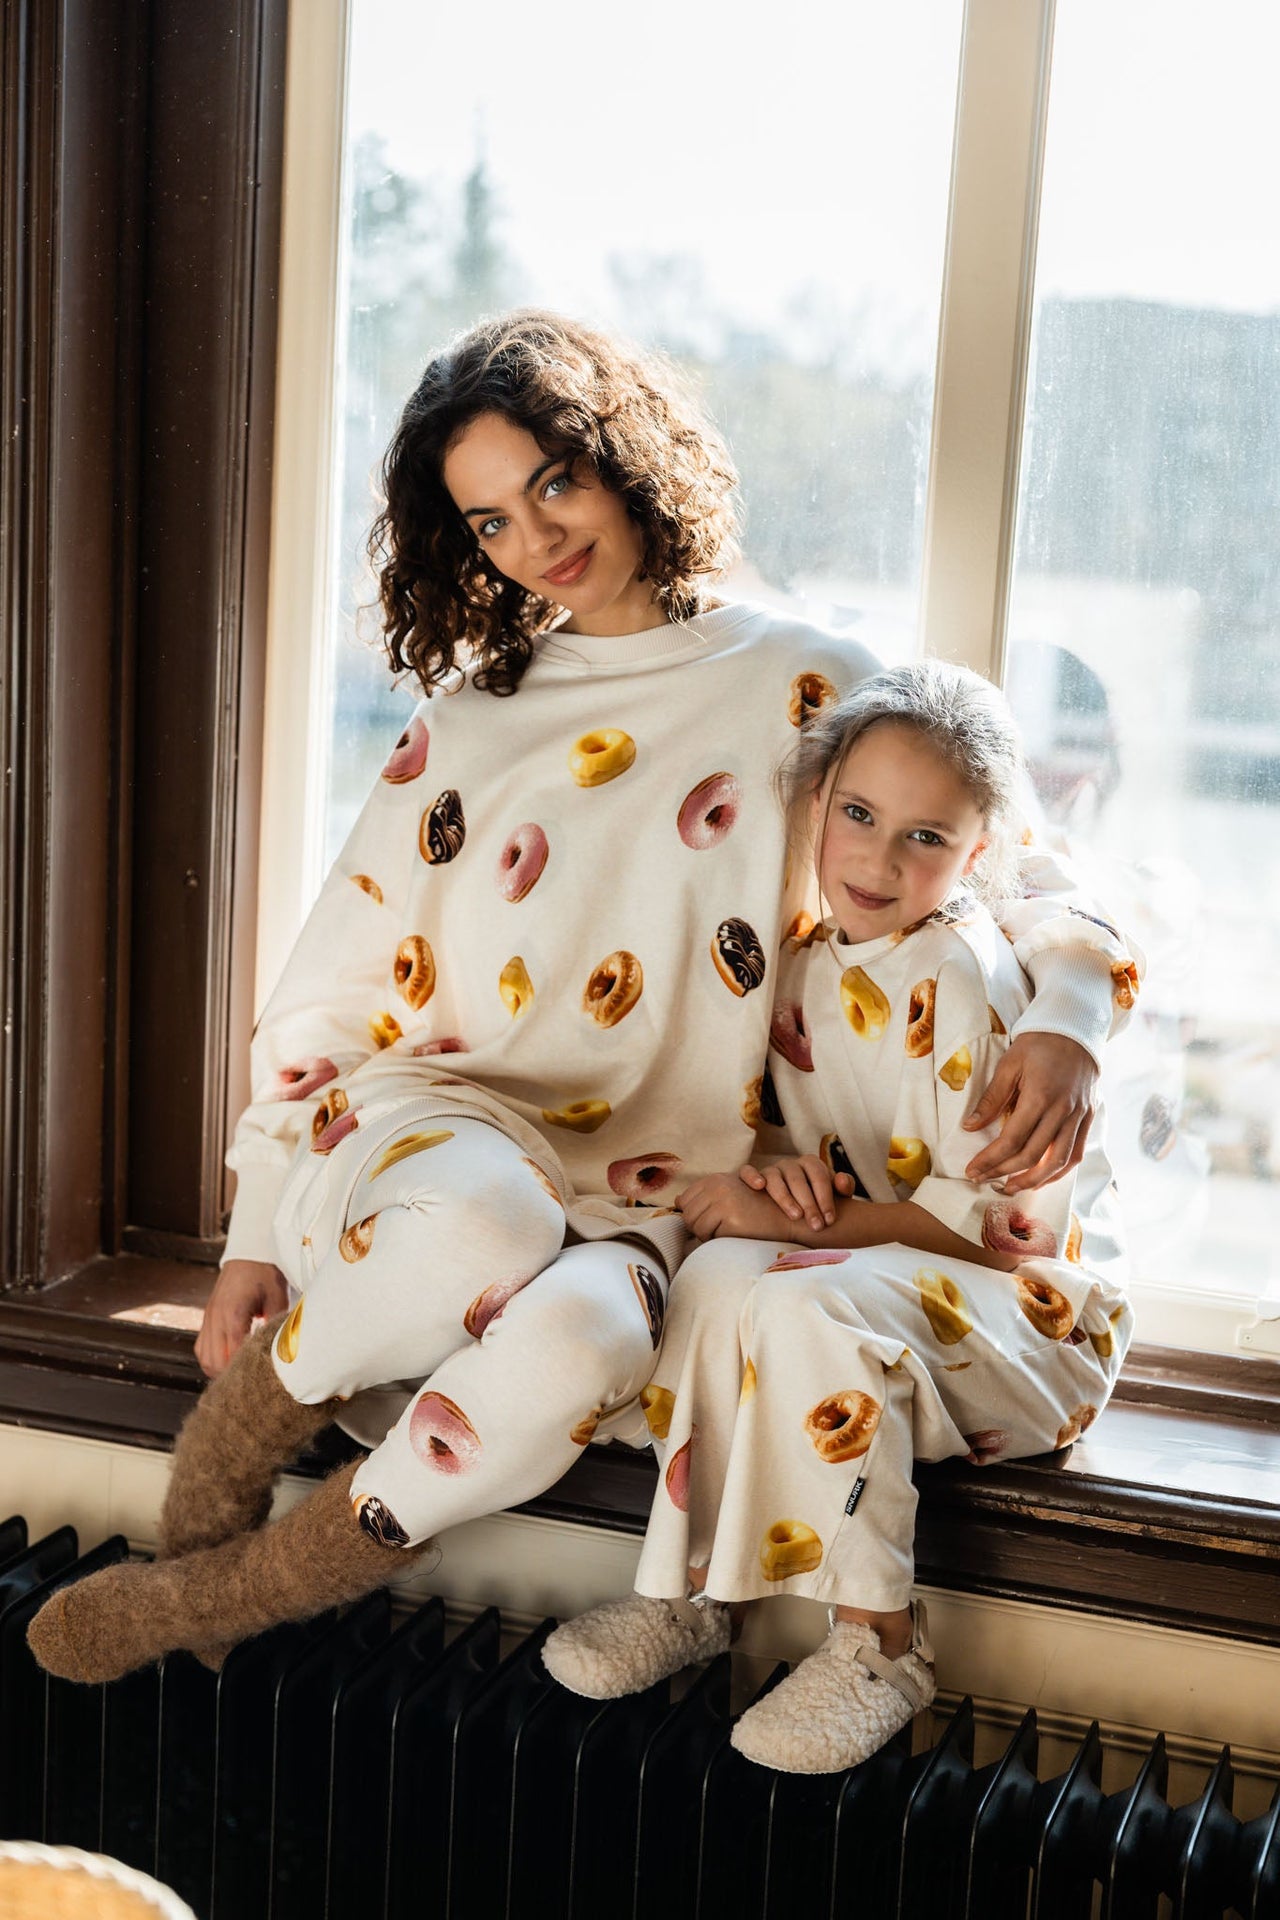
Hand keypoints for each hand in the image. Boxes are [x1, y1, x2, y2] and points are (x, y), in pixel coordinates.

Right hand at [194, 1259, 289, 1377]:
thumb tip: (282, 1354)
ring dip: (219, 1369)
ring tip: (240, 1371)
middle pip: (213, 1363)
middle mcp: (215, 1319)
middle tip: (251, 1378)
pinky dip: (211, 1358)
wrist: (249, 1252)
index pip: (232, 1356)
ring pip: (204, 1358)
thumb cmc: (266, 1274)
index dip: (244, 1372)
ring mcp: (208, 1318)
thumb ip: (275, 1328)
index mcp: (233, 1315)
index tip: (259, 1379)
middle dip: (231, 1375)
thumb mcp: (277, 1300)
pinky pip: (201, 1347)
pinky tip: (229, 1358)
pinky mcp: (207, 1317)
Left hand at [678, 1173, 789, 1241]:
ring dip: (706, 1235)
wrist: (784, 1218)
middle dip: (698, 1227)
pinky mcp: (729, 1217)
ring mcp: (723, 1200)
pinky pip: (707, 1236)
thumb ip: (704, 1195)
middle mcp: (717, 1186)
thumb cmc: (754, 1210)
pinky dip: (716, 1240)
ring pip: (695, 1227)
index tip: (710, 1219)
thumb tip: (676, 1200)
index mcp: (715, 1179)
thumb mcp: (729, 1194)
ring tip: (726, 1231)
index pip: (684, 1201)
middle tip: (718, 1229)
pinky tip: (733, 1234)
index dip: (693, 1215)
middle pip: (687, 1215)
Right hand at [738, 1158, 854, 1231]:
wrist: (793, 1208)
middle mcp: (789, 1164)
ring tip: (795, 1216)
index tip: (829, 1220)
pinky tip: (759, 1186)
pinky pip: (747, 1171)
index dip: (825, 1197)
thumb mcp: (832, 1196)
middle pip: (797, 1178)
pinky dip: (752, 1176)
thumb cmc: (815, 1202)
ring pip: (774, 1176)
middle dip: (808, 1203)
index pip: (818, 1175)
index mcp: (810, 1164)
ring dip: (785, 1196)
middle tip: (816, 1225)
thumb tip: (843, 1181)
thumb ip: (842, 1188)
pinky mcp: (750, 1177)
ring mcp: (769, 1170)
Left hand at [963, 1032, 1097, 1191]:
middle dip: (1005, 1172)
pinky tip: (1041, 1178)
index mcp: (1040, 1096)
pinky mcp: (1089, 1117)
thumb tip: (970, 1127)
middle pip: (1033, 1155)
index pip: (1012, 1139)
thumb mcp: (1009, 1064)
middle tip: (984, 1180)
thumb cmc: (1038, 1043)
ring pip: (1059, 1161)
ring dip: (1034, 1180)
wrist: (1075, 1029)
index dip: (990, 1159)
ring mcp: (1079, 1116)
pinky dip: (1059, 1171)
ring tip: (1011, 1187)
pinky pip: (1076, 1153)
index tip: (973, 1169)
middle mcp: (1062, 1110)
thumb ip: (991, 1098)